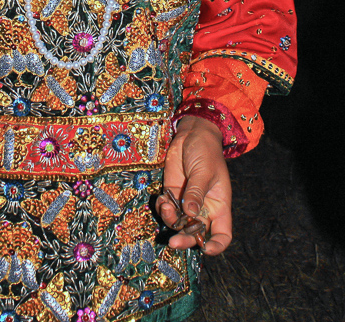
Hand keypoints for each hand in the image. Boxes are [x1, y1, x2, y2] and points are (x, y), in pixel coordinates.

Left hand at [157, 115, 231, 255]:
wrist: (191, 134)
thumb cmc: (206, 151)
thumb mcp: (204, 171)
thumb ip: (196, 192)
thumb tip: (190, 213)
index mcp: (219, 206)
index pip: (222, 234)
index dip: (216, 246)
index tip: (205, 249)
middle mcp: (203, 208)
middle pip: (196, 234)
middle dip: (185, 239)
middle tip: (173, 241)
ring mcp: (186, 202)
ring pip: (178, 223)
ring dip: (170, 220)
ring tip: (165, 206)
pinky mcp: (172, 193)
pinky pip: (166, 209)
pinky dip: (161, 208)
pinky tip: (160, 199)